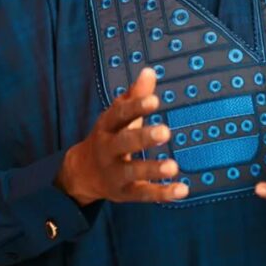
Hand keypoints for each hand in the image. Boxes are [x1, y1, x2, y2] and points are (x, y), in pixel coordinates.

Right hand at [55, 67, 188, 205]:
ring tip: (174, 166)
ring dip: (153, 169)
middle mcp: (108, 149)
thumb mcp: (117, 115)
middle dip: (144, 138)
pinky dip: (163, 193)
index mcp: (107, 126)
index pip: (120, 115)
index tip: (155, 100)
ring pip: (133, 171)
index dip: (136, 107)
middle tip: (166, 132)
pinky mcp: (124, 192)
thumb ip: (135, 95)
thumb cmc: (109, 136)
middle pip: (124, 143)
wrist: (83, 172)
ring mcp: (115, 173)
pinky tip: (183, 190)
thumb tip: (150, 71)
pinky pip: (144, 194)